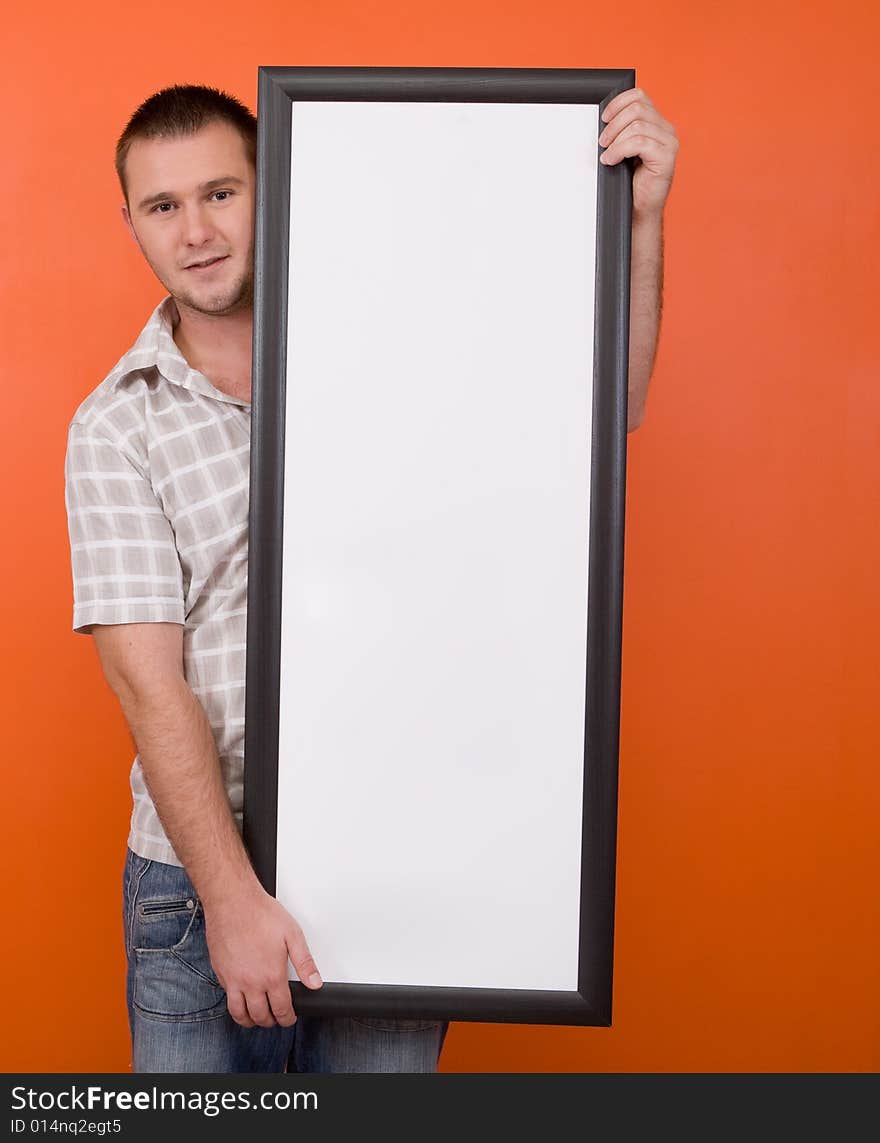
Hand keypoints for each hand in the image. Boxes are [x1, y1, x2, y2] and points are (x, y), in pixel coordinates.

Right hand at [203, 884, 322, 1027]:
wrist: (232, 901)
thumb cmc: (261, 913)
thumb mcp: (292, 934)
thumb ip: (305, 962)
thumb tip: (315, 982)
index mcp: (271, 975)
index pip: (281, 1009)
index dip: (288, 1018)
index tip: (289, 1017)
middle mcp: (250, 982)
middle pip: (260, 1016)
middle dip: (271, 1021)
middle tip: (276, 1018)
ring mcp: (232, 980)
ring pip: (240, 1014)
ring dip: (250, 1020)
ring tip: (257, 1017)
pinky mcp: (220, 973)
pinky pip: (226, 998)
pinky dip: (235, 1005)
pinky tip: (241, 998)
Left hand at [599, 87, 678, 220]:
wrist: (639, 210)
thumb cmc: (631, 182)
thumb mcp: (625, 150)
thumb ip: (623, 130)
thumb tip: (604, 117)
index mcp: (657, 124)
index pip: (639, 96)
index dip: (618, 103)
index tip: (604, 118)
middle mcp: (667, 130)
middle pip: (637, 108)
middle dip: (614, 124)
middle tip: (602, 142)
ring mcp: (669, 143)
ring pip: (637, 125)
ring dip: (616, 140)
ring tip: (607, 154)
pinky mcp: (667, 157)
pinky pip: (639, 142)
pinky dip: (620, 150)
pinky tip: (612, 160)